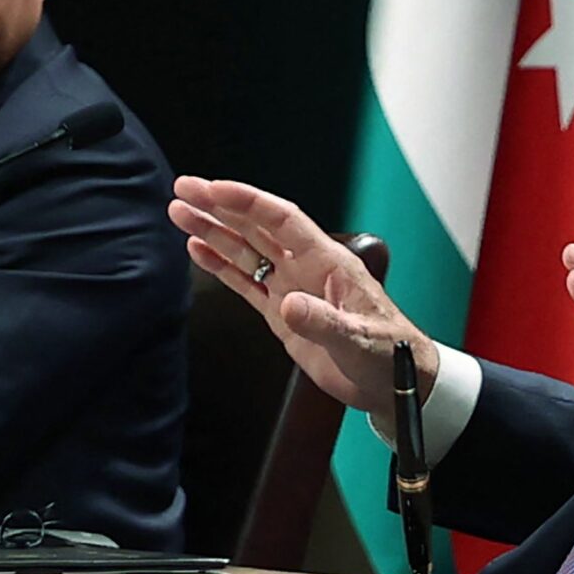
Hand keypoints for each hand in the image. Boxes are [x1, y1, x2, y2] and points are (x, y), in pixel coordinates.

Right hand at [170, 175, 436, 421]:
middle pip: (256, 227)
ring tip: (181, 213)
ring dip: (214, 231)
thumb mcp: (359, 340)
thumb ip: (323, 322)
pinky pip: (245, 283)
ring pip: (245, 251)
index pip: (282, 221)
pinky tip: (198, 250)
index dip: (248, 202)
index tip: (214, 189)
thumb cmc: (388, 354)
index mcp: (328, 262)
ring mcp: (292, 289)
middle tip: (184, 189)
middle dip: (220, 207)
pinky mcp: (282, 315)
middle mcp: (306, 268)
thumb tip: (288, 305)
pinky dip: (221, 266)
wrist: (393, 384)